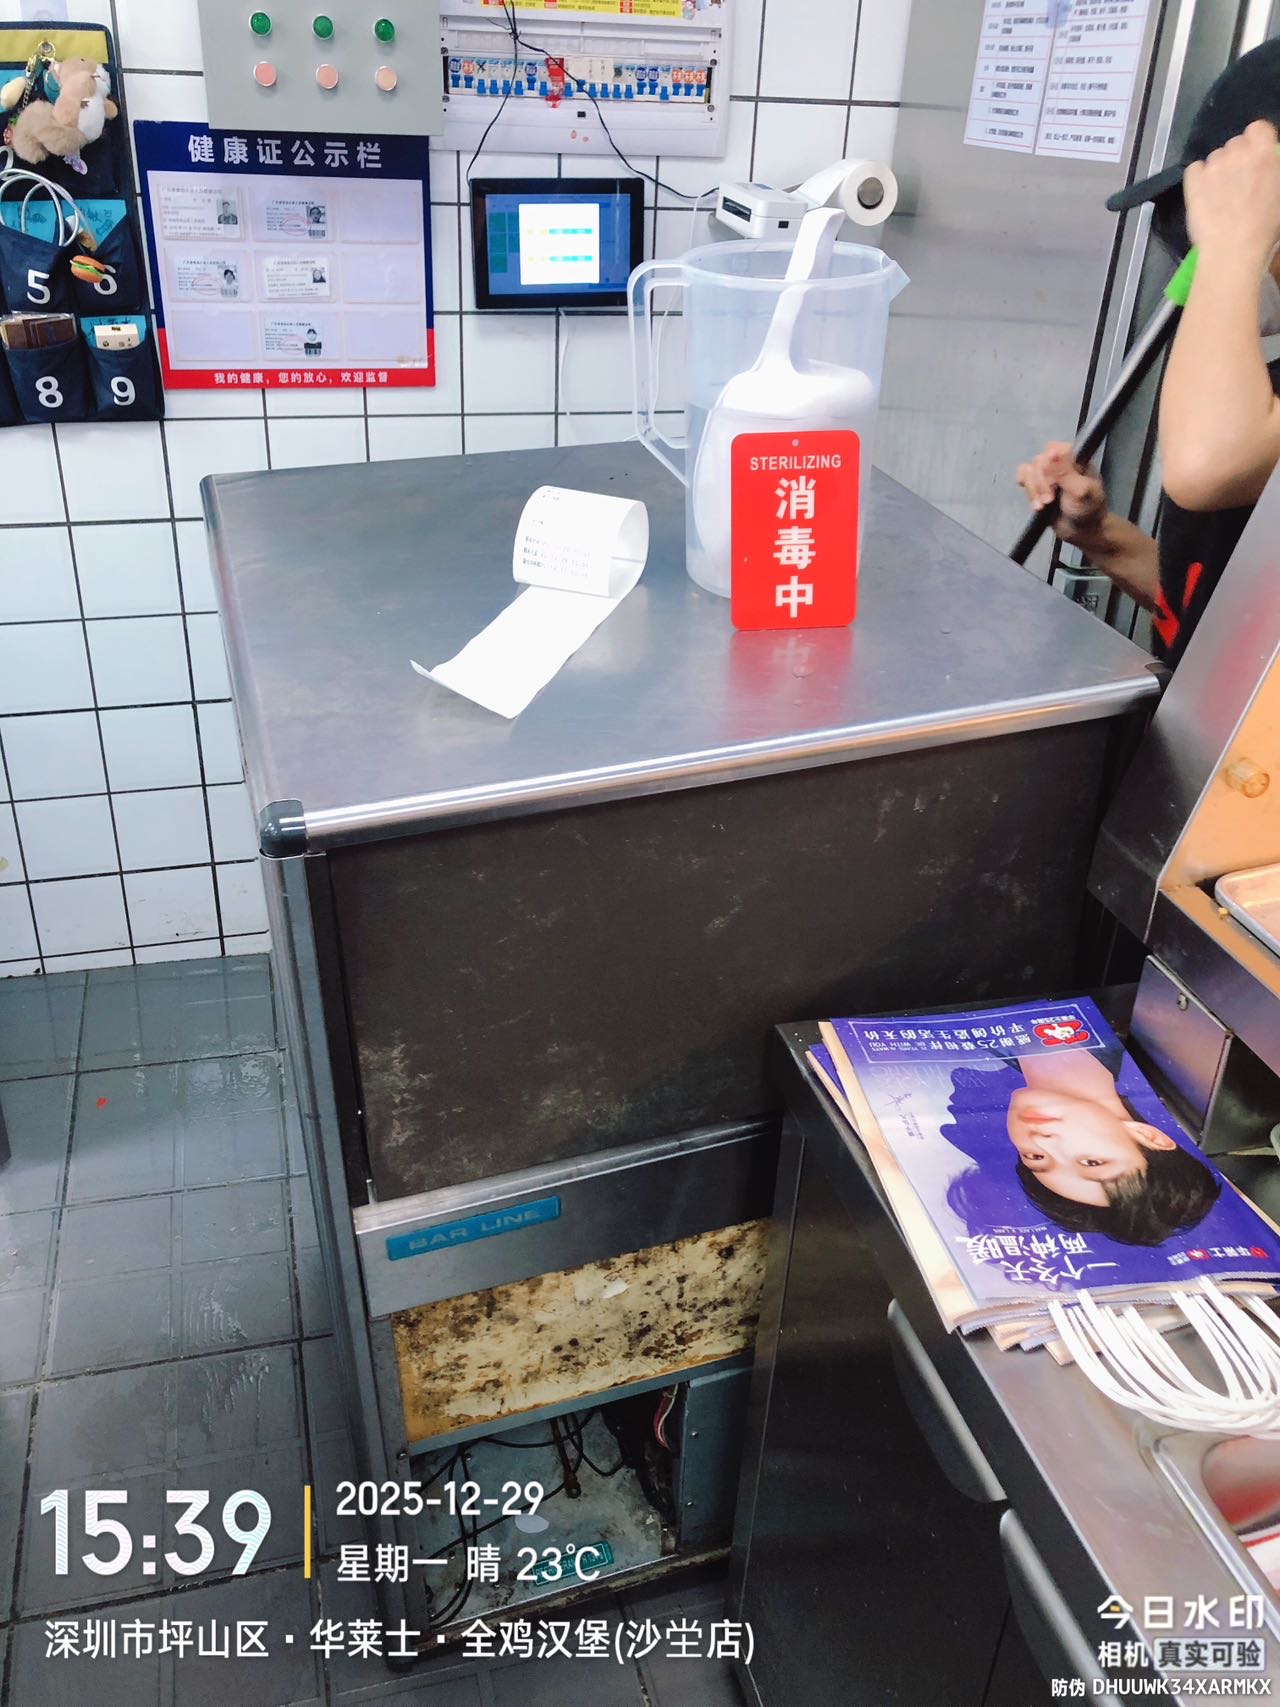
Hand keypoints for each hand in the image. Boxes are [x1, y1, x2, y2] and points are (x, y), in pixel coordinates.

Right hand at [1015, 442, 1108, 547]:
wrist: (1084, 531)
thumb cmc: (1089, 509)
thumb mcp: (1081, 490)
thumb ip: (1065, 471)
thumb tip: (1052, 451)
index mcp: (1075, 458)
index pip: (1054, 449)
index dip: (1049, 465)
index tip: (1054, 482)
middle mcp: (1060, 463)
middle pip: (1038, 462)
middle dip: (1041, 483)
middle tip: (1051, 500)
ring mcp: (1048, 475)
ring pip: (1028, 471)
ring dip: (1034, 491)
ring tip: (1044, 506)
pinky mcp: (1037, 487)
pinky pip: (1023, 478)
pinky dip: (1027, 491)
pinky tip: (1036, 504)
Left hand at [1184, 120, 1279, 266]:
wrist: (1234, 249)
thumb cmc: (1265, 226)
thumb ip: (1272, 169)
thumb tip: (1266, 166)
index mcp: (1264, 151)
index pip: (1258, 128)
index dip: (1256, 143)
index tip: (1255, 160)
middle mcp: (1238, 151)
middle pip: (1235, 144)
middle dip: (1237, 159)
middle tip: (1239, 183)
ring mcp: (1213, 165)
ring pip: (1215, 157)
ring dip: (1218, 170)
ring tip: (1221, 195)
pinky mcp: (1193, 180)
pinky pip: (1195, 169)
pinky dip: (1199, 178)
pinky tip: (1205, 196)